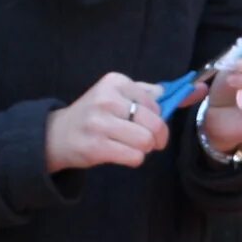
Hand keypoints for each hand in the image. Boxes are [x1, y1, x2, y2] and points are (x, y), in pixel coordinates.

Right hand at [46, 73, 171, 172]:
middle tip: (148, 140)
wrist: (57, 134)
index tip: (144, 122)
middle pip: (155, 123)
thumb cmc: (94, 115)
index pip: (155, 103)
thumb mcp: (117, 95)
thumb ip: (148, 93)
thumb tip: (185, 91)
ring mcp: (100, 123)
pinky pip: (134, 157)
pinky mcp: (96, 146)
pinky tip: (121, 153)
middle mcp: (107, 99)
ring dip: (144, 149)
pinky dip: (134, 159)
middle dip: (157, 137)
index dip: (157, 117)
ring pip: (146, 141)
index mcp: (115, 82)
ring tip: (131, 145)